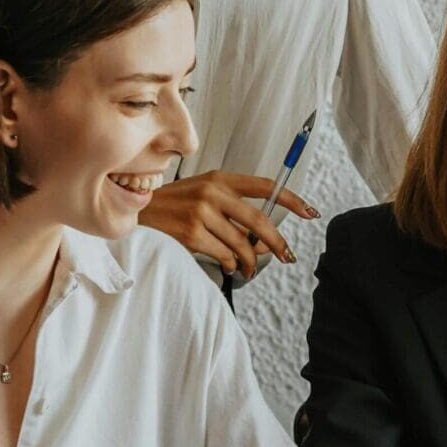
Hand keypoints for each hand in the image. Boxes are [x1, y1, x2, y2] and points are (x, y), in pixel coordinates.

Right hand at [140, 170, 319, 278]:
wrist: (137, 209)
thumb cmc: (175, 204)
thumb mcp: (204, 192)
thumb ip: (232, 206)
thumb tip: (262, 239)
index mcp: (221, 178)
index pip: (264, 186)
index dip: (290, 199)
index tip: (309, 211)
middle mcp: (213, 192)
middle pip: (258, 220)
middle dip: (277, 242)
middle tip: (287, 256)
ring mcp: (201, 213)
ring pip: (242, 243)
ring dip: (251, 261)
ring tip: (250, 268)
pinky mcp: (191, 233)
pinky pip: (224, 255)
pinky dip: (232, 264)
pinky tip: (230, 266)